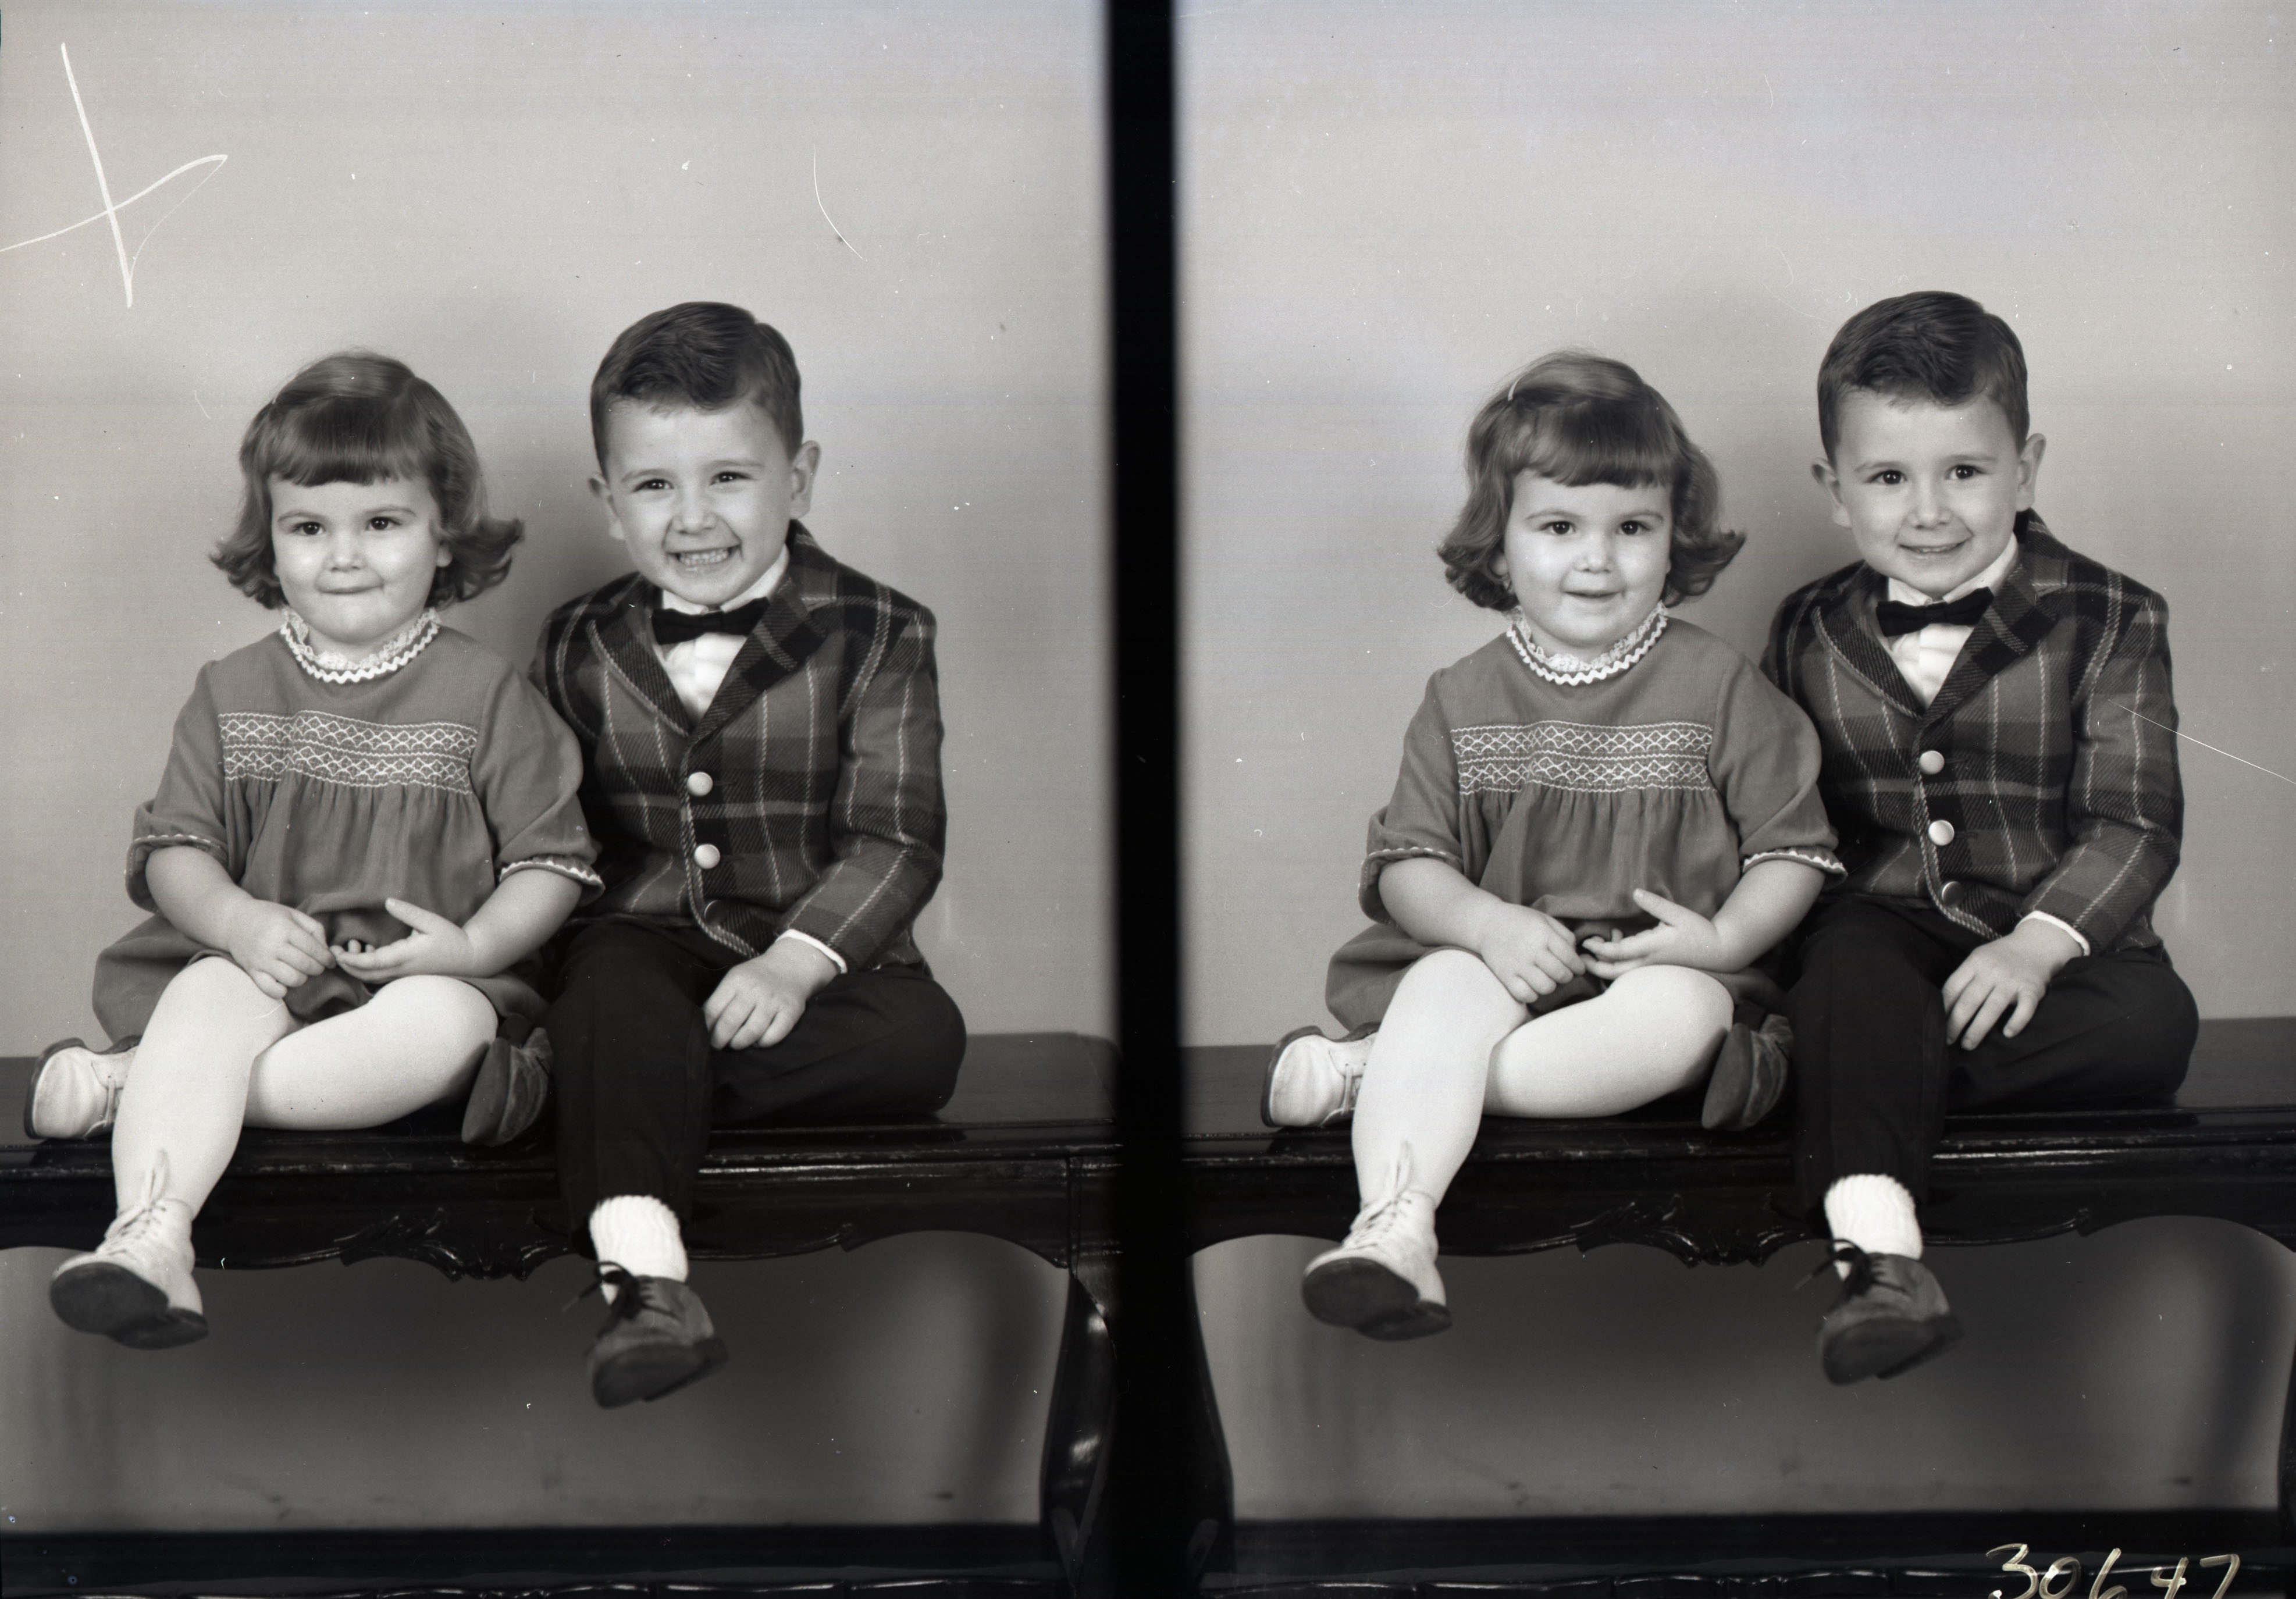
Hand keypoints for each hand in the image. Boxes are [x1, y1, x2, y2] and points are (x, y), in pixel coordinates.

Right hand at [223, 899, 333, 1000]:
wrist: (233, 920)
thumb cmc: (268, 916)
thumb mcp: (293, 914)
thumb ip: (314, 929)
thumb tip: (326, 950)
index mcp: (284, 927)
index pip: (313, 949)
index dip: (327, 958)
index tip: (330, 962)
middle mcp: (272, 944)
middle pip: (305, 965)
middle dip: (318, 969)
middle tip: (318, 966)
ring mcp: (261, 959)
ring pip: (292, 979)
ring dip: (303, 979)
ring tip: (301, 972)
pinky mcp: (252, 971)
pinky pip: (271, 989)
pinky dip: (282, 990)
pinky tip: (285, 982)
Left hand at [333, 898, 480, 982]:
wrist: (470, 959)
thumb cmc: (451, 939)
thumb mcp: (431, 921)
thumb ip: (408, 912)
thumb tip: (388, 902)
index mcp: (405, 956)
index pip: (371, 963)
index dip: (351, 960)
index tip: (337, 952)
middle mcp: (401, 970)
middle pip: (366, 974)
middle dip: (347, 965)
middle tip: (335, 950)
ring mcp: (403, 975)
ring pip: (371, 977)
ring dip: (357, 967)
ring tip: (352, 947)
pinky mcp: (405, 975)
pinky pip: (380, 976)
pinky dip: (368, 968)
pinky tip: (369, 951)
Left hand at [705, 939, 840, 1050]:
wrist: (791, 965)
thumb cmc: (757, 977)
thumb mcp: (736, 978)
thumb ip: (721, 998)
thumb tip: (705, 1025)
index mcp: (736, 980)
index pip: (713, 1009)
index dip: (706, 1028)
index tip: (705, 1037)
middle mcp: (755, 989)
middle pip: (730, 1022)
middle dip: (719, 1040)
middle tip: (718, 1045)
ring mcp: (773, 1000)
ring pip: (751, 1032)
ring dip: (740, 1043)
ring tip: (737, 1043)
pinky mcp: (791, 1011)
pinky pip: (773, 1036)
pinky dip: (763, 1043)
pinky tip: (759, 1040)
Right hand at [1470, 901, 1584, 1003]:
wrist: (1486, 923)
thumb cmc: (1519, 921)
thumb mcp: (1544, 919)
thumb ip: (1564, 935)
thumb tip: (1576, 956)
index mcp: (1544, 934)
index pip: (1570, 958)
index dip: (1578, 967)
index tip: (1577, 969)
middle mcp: (1532, 950)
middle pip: (1561, 975)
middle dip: (1566, 976)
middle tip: (1562, 973)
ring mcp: (1518, 964)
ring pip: (1546, 987)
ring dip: (1550, 985)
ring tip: (1546, 979)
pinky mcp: (1505, 975)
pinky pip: (1526, 995)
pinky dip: (1532, 994)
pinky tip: (1532, 985)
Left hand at [1581, 889, 1728, 977]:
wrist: (1718, 951)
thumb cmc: (1699, 931)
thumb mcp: (1678, 914)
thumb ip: (1655, 904)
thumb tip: (1636, 892)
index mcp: (1652, 948)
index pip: (1617, 953)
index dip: (1598, 950)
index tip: (1586, 941)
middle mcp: (1649, 962)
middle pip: (1614, 972)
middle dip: (1594, 967)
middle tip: (1580, 958)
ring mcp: (1651, 967)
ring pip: (1621, 972)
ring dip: (1606, 962)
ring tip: (1596, 945)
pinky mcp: (1655, 967)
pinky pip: (1631, 968)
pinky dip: (1620, 958)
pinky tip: (1620, 937)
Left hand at [1941, 920, 2079, 1049]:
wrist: (2037, 944)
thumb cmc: (2001, 956)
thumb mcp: (1979, 958)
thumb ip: (1965, 977)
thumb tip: (1945, 1006)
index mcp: (1975, 962)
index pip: (1953, 987)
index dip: (1943, 1008)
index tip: (1936, 1024)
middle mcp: (1992, 972)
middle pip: (1969, 1001)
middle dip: (1955, 1023)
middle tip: (1948, 1041)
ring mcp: (2013, 981)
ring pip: (1992, 1008)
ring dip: (1978, 1030)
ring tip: (1967, 1045)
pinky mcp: (2033, 990)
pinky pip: (2024, 1009)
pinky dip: (2016, 1022)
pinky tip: (2007, 1034)